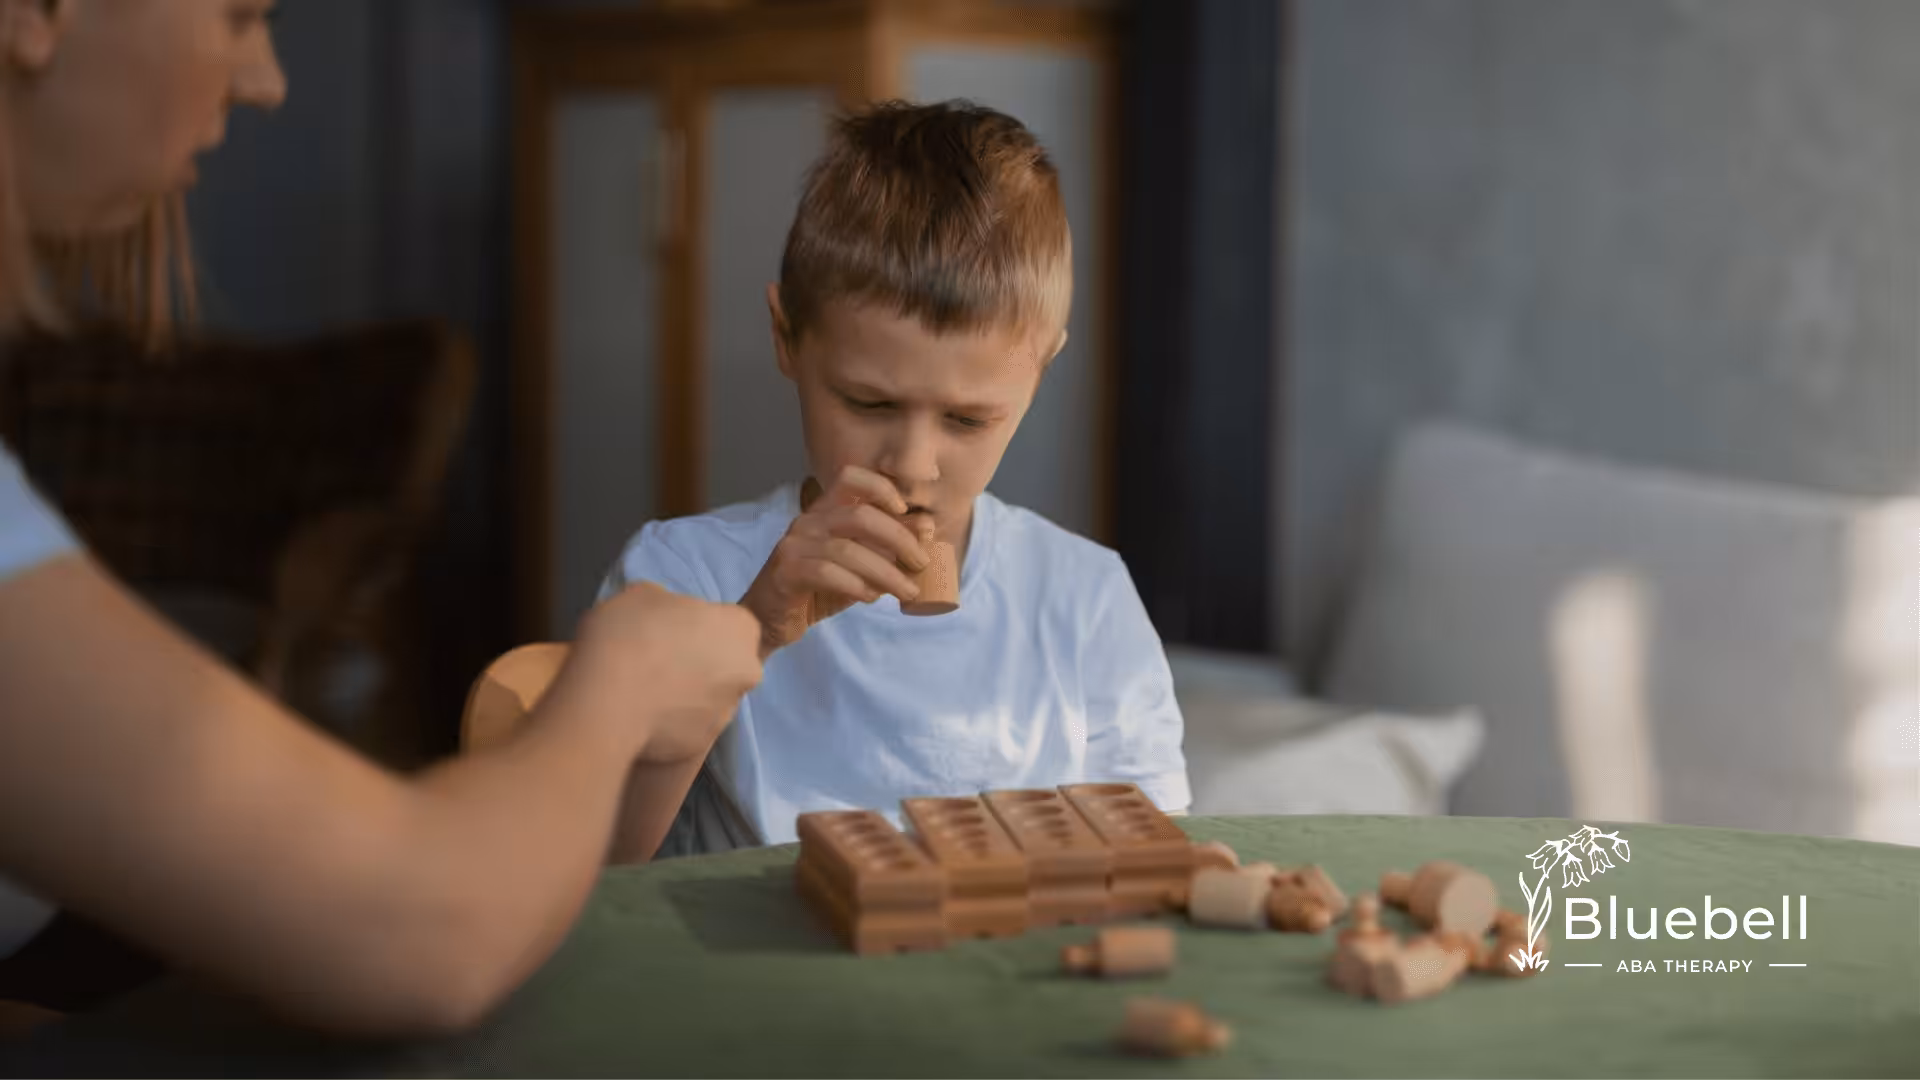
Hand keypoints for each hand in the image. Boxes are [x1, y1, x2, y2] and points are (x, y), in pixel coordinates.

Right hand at [563, 582, 763, 762]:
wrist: (606, 702)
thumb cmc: (628, 634)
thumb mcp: (642, 594)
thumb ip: (668, 605)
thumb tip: (667, 620)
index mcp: (741, 629)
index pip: (731, 622)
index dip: (700, 624)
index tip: (670, 630)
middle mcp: (747, 673)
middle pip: (725, 663)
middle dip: (698, 662)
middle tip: (657, 660)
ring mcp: (726, 715)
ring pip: (708, 699)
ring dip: (684, 694)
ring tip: (642, 692)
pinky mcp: (701, 746)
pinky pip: (686, 728)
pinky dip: (669, 723)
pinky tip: (639, 717)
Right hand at [739, 465, 929, 655]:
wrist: (771, 620)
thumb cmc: (818, 589)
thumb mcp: (860, 566)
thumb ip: (887, 547)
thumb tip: (926, 528)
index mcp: (824, 511)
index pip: (850, 477)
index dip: (881, 487)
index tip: (904, 510)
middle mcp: (807, 521)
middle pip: (860, 516)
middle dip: (899, 539)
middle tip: (921, 564)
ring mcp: (793, 545)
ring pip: (848, 550)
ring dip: (886, 572)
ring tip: (906, 591)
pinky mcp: (786, 572)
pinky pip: (827, 573)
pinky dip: (856, 585)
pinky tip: (871, 597)